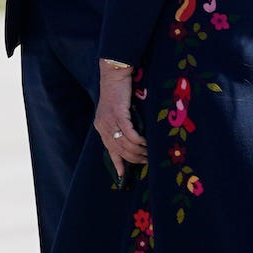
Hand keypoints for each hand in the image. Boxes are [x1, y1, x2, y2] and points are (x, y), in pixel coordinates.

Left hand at [96, 61, 146, 179]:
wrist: (114, 75)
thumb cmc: (119, 93)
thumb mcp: (117, 112)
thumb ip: (120, 126)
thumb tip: (132, 141)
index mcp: (101, 127)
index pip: (109, 151)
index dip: (118, 164)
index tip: (123, 177)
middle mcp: (103, 126)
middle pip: (119, 150)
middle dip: (134, 159)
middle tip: (148, 161)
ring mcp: (109, 121)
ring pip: (125, 144)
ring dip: (139, 151)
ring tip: (150, 153)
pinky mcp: (118, 114)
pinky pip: (129, 133)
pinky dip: (139, 140)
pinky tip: (146, 143)